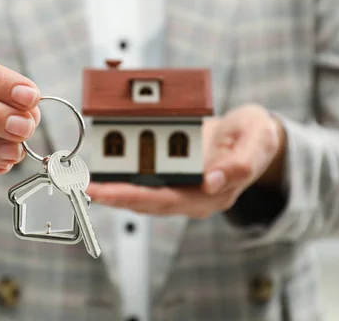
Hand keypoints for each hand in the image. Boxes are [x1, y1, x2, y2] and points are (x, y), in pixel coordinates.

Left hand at [86, 104, 285, 217]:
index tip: (104, 192)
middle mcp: (190, 197)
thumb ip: (240, 163)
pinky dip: (120, 174)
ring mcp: (179, 188)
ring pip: (139, 193)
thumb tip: (212, 182)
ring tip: (80, 180)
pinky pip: (142, 178)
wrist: (251, 136)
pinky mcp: (171, 176)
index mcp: (211, 194)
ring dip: (110, 187)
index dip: (132, 197)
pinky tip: (100, 169)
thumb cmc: (255, 137)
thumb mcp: (258, 141)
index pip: (165, 200)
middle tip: (81, 187)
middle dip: (111, 195)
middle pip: (145, 201)